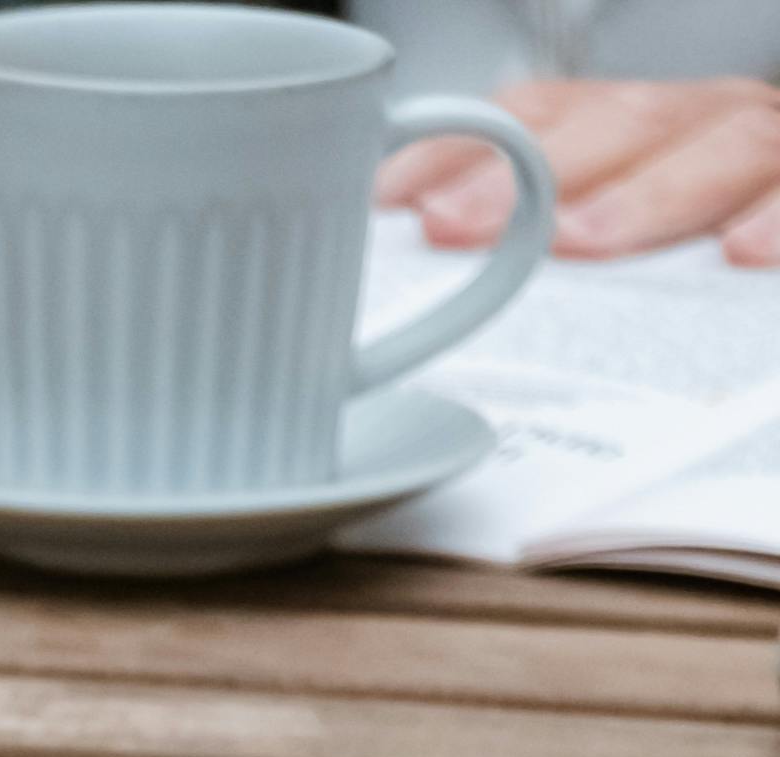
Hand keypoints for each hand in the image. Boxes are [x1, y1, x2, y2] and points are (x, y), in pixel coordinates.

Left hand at [383, 71, 779, 260]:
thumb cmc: (712, 250)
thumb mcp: (621, 233)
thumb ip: (546, 241)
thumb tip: (430, 265)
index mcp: (645, 129)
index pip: (546, 116)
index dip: (468, 145)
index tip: (391, 199)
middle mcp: (706, 123)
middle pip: (623, 124)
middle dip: (533, 171)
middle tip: (453, 225)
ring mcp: (771, 151)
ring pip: (720, 147)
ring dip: (645, 196)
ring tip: (581, 240)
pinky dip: (779, 216)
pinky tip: (742, 252)